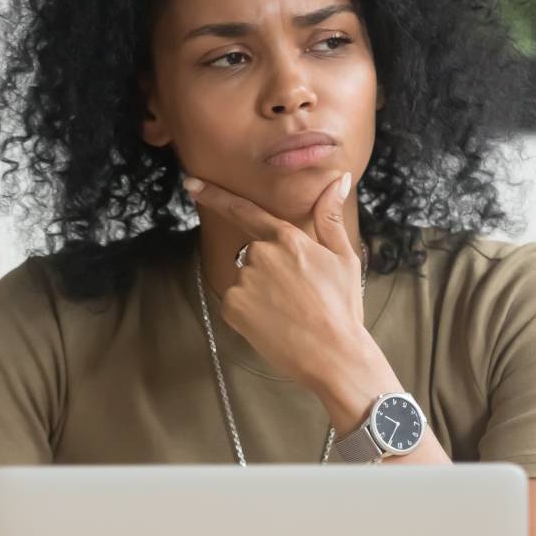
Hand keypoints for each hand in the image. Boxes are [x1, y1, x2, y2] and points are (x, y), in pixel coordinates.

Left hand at [183, 171, 367, 388]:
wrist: (333, 355)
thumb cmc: (342, 307)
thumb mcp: (344, 257)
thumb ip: (330, 216)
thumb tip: (338, 179)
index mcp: (288, 238)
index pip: (245, 211)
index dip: (215, 196)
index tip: (191, 184)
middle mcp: (261, 254)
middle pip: (254, 255)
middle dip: (269, 270)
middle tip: (298, 296)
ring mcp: (244, 281)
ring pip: (245, 280)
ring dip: (261, 292)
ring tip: (290, 313)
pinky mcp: (232, 306)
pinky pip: (236, 302)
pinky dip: (249, 312)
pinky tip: (274, 323)